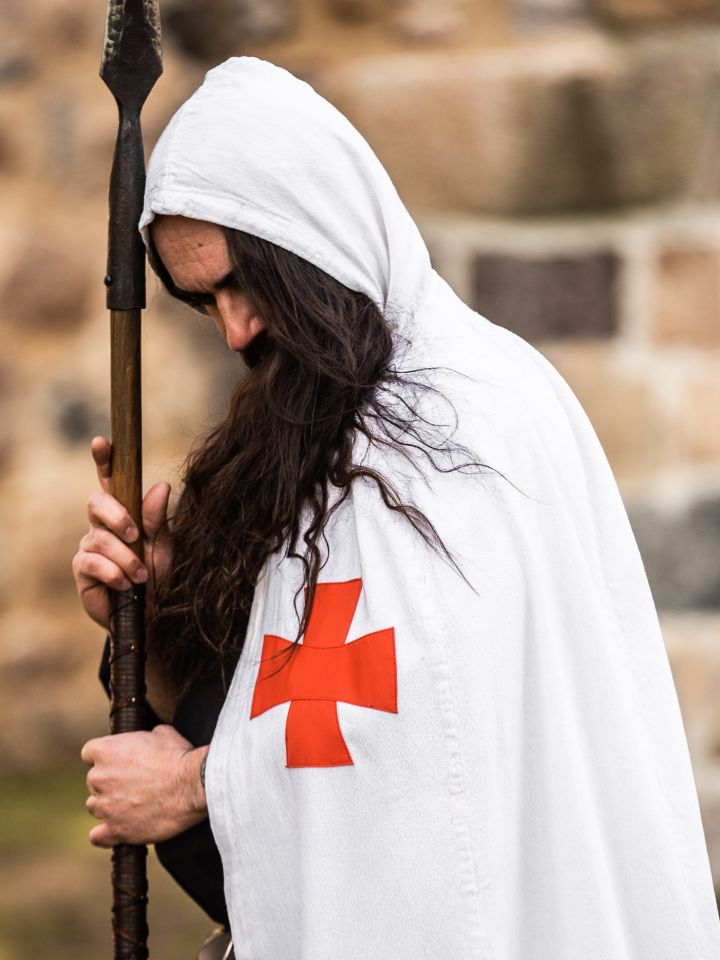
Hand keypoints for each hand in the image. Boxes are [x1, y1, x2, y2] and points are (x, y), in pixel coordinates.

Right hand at [72, 435, 172, 629]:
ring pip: (99, 537)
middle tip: (135, 536)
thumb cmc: (161, 577)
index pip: (110, 481)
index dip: (103, 460)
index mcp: (126, 513)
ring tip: (141, 575)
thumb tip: (161, 486)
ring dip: (125, 558)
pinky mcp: (82, 570)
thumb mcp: (165, 546)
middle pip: (96, 503)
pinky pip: (91, 562)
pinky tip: (125, 585)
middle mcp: (104, 526)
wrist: (154, 614)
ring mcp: (90, 547)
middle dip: (117, 516)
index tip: (101, 442)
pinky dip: (113, 572)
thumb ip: (157, 519)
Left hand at [81, 725, 208, 846]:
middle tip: (133, 784)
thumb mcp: (162, 733)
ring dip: (109, 806)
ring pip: (95, 807)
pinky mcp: (116, 830)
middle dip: (109, 782)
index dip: (105, 757)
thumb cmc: (179, 757)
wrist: (193, 784)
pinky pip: (97, 836)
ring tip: (132, 806)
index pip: (89, 753)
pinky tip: (119, 828)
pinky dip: (105, 834)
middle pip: (93, 781)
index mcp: (106, 751)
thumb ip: (144, 737)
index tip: (118, 762)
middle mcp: (98, 778)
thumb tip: (148, 739)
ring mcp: (105, 806)